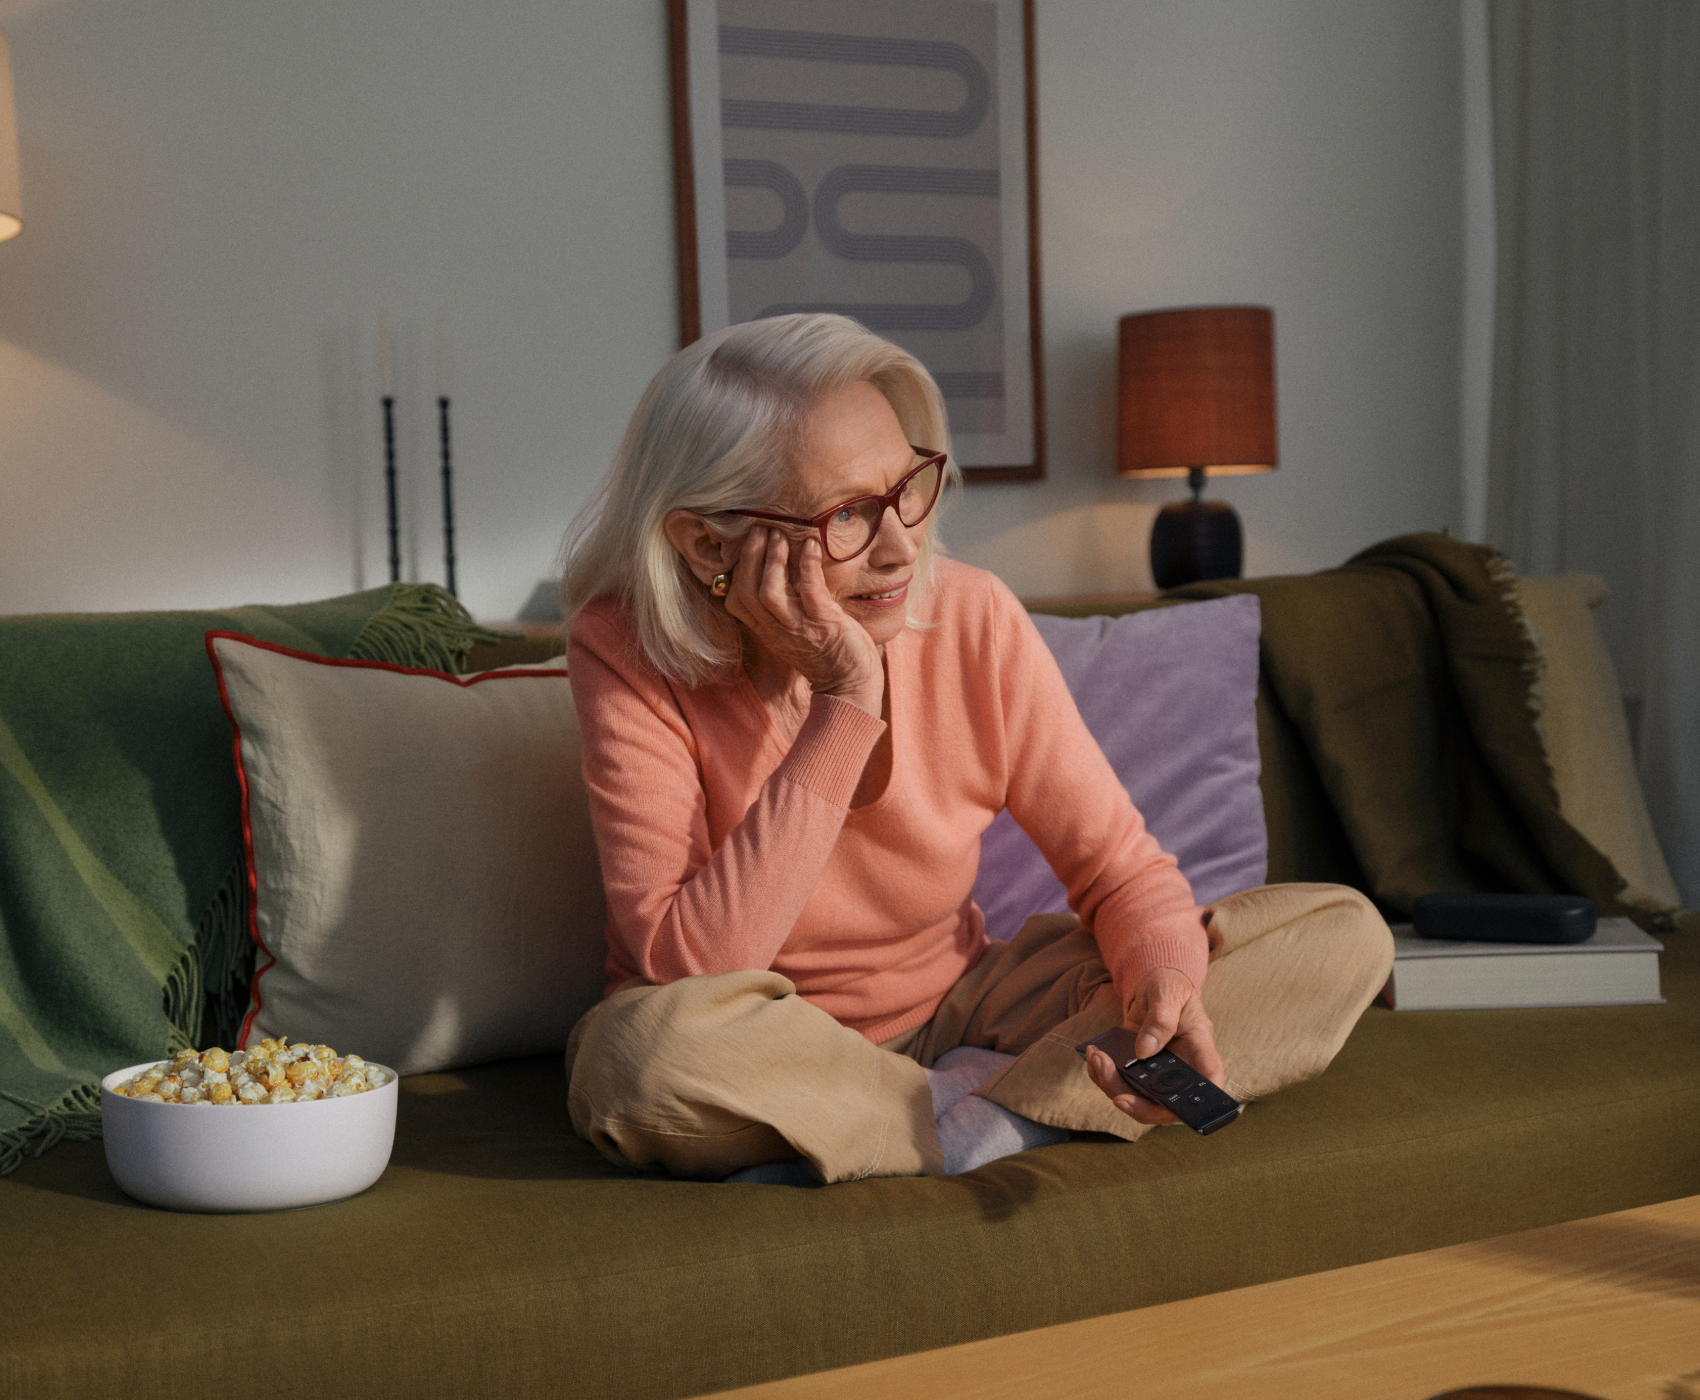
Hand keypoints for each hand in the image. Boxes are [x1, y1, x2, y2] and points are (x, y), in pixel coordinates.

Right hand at [723, 527, 883, 714]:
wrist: (851, 686)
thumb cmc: (828, 654)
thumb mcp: (796, 631)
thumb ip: (787, 606)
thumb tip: (786, 570)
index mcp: (767, 631)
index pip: (735, 600)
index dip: (737, 570)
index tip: (747, 545)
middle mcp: (777, 630)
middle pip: (745, 591)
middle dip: (751, 556)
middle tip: (760, 529)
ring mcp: (799, 628)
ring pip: (768, 592)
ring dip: (772, 560)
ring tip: (780, 534)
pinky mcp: (824, 624)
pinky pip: (809, 590)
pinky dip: (808, 565)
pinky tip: (812, 545)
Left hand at [1084, 966, 1225, 1125]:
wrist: (1155, 984)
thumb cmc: (1170, 987)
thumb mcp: (1168, 993)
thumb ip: (1161, 1019)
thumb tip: (1144, 1051)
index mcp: (1201, 1053)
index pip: (1209, 1087)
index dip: (1195, 1109)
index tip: (1164, 1105)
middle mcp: (1182, 1072)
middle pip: (1165, 1105)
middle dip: (1134, 1100)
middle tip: (1108, 1073)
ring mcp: (1159, 1075)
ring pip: (1138, 1099)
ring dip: (1112, 1085)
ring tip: (1096, 1056)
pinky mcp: (1138, 1071)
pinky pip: (1122, 1085)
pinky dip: (1103, 1076)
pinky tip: (1094, 1056)